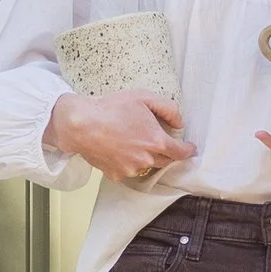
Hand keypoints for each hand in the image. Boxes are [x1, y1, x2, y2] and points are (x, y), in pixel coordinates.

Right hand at [47, 86, 195, 187]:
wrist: (80, 125)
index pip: (180, 152)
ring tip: (130, 140)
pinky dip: (127, 161)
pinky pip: (128, 170)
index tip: (190, 149)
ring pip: (146, 165)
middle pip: (164, 160)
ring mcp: (131, 169)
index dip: (188, 151)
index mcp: (156, 141)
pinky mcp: (116, 174)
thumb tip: (179, 122)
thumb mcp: (143, 97)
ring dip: (145, 156)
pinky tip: (117, 148)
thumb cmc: (110, 108)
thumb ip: (168, 108)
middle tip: (154, 138)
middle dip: (164, 151)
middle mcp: (146, 159)